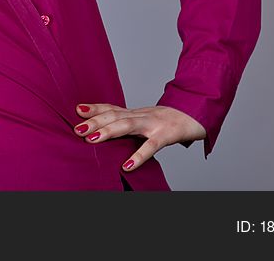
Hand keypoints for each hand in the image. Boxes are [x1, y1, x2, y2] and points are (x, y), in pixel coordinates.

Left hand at [73, 103, 205, 171]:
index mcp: (136, 112)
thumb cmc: (169, 120)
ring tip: (92, 139)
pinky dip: (138, 156)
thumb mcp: (146, 120)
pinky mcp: (166, 135)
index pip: (112, 108)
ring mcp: (153, 124)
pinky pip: (151, 146)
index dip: (95, 108)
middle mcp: (141, 115)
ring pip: (127, 125)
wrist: (197, 113)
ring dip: (108, 131)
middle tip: (77, 128)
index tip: (77, 109)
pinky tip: (127, 166)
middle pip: (114, 115)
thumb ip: (130, 124)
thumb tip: (108, 133)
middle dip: (95, 121)